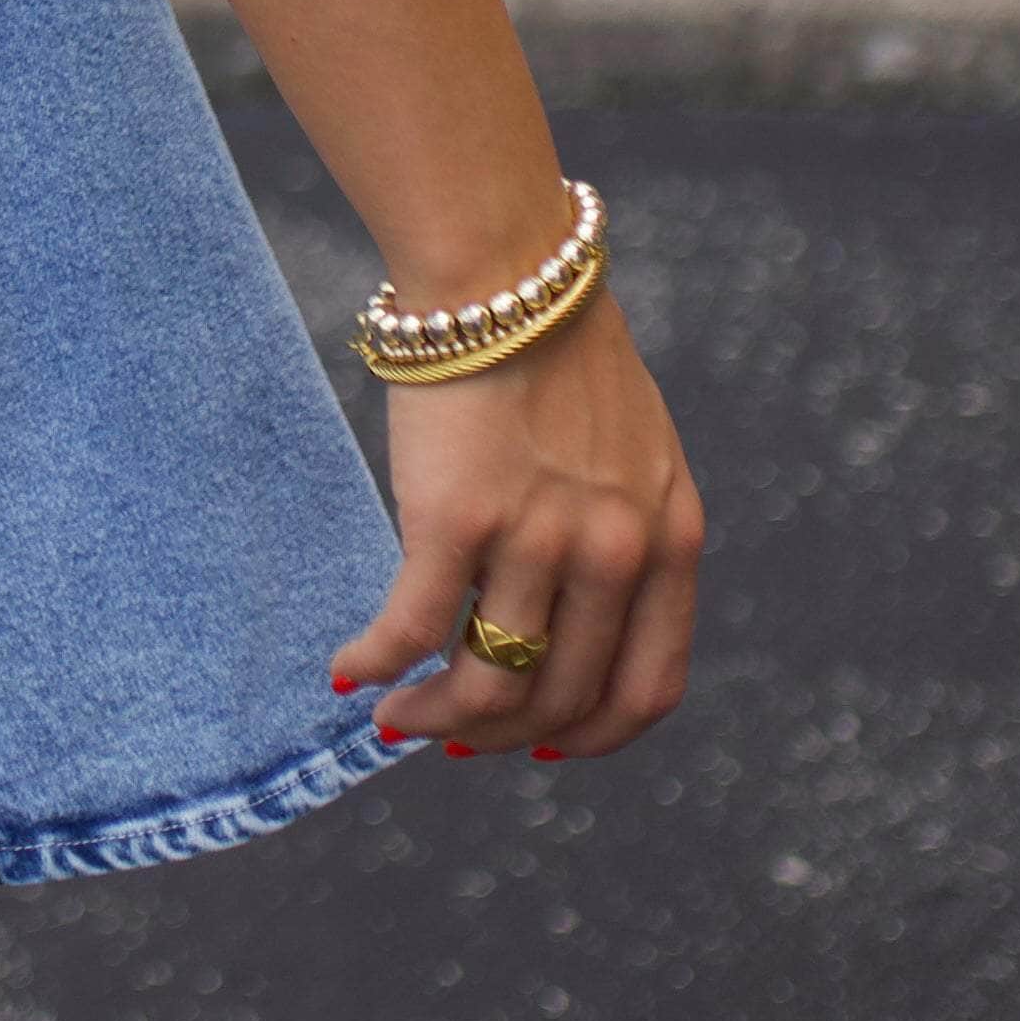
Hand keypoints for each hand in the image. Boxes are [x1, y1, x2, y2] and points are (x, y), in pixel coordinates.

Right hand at [330, 287, 702, 764]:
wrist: (507, 272)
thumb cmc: (558, 356)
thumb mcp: (635, 457)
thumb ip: (626, 540)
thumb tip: (572, 626)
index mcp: (670, 539)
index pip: (647, 689)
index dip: (592, 738)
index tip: (544, 748)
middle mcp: (617, 551)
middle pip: (561, 701)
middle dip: (497, 738)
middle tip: (446, 735)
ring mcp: (541, 537)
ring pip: (488, 683)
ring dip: (432, 717)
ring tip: (394, 713)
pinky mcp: (457, 516)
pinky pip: (413, 626)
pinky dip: (376, 662)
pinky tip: (349, 670)